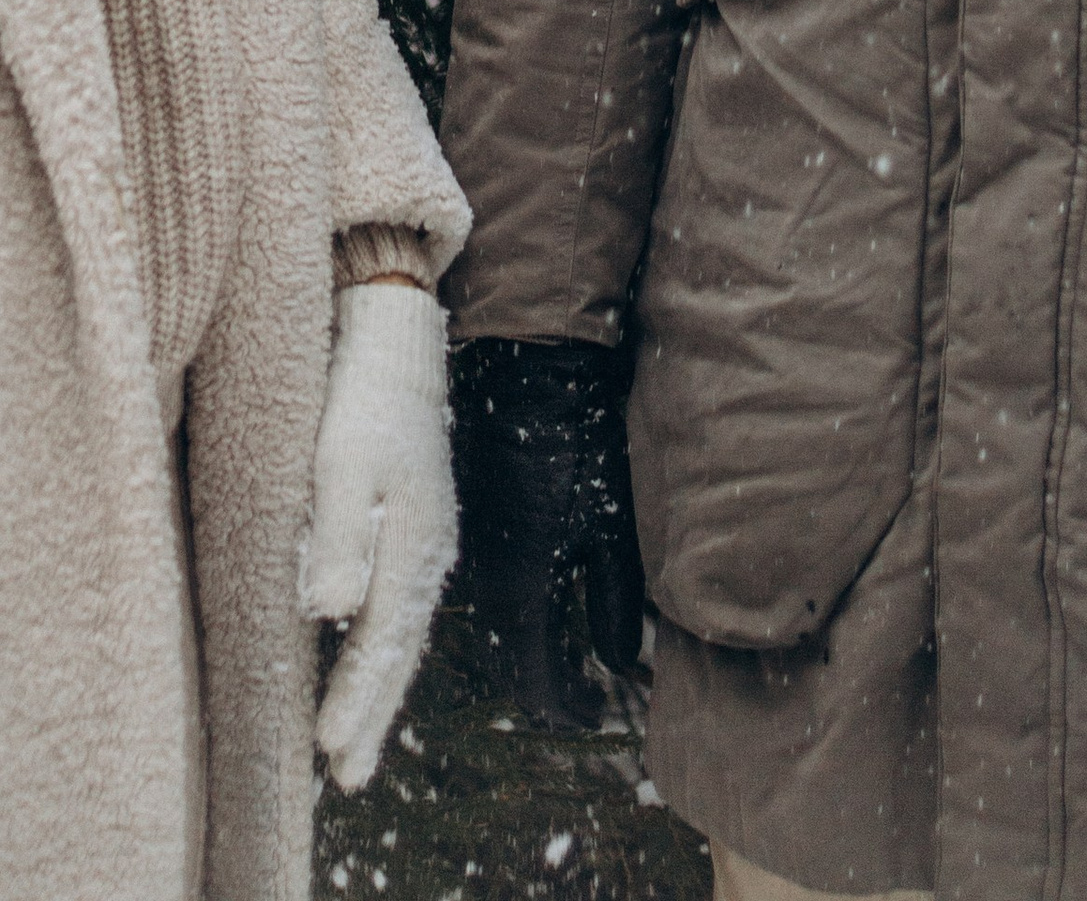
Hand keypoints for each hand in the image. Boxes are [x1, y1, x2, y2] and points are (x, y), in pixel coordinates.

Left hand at [301, 281, 457, 792]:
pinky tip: (367, 655)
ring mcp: (425, 536)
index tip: (329, 750)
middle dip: (373, 712)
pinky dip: (381, 644)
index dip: (357, 697)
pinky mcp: (412, 521)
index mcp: (415, 543)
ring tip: (354, 739)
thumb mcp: (342, 463)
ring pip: (400, 630)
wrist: (394, 340)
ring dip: (377, 685)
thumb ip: (339, 536)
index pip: (383, 641)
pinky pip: (398, 603)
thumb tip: (331, 614)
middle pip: (399, 648)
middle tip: (348, 777)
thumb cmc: (361, 398)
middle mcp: (428, 551)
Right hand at [451, 336, 645, 728]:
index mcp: (522, 591)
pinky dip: (515, 622)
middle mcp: (484, 583)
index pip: (537, 685)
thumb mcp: (610, 527)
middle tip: (586, 700)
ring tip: (571, 664)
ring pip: (496, 634)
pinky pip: (487, 598)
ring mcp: (469, 556)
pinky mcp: (468, 529)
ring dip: (529, 658)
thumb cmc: (578, 442)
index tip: (597, 715)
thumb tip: (618, 660)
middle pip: (510, 667)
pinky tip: (543, 612)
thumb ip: (615, 603)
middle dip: (548, 692)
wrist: (527, 371)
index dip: (567, 710)